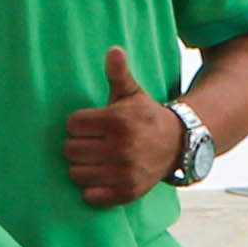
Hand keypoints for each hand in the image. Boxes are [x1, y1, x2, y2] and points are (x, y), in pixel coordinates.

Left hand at [62, 50, 186, 207]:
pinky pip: (90, 196)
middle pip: (70, 150)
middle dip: (77, 145)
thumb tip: (113, 50)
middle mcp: (121, 148)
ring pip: (76, 173)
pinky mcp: (126, 192)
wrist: (177, 145)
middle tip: (92, 143)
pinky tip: (101, 177)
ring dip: (82, 167)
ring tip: (95, 160)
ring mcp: (123, 172)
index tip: (90, 125)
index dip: (79, 124)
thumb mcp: (133, 93)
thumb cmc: (146, 116)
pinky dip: (92, 189)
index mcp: (118, 121)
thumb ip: (118, 73)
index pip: (73, 125)